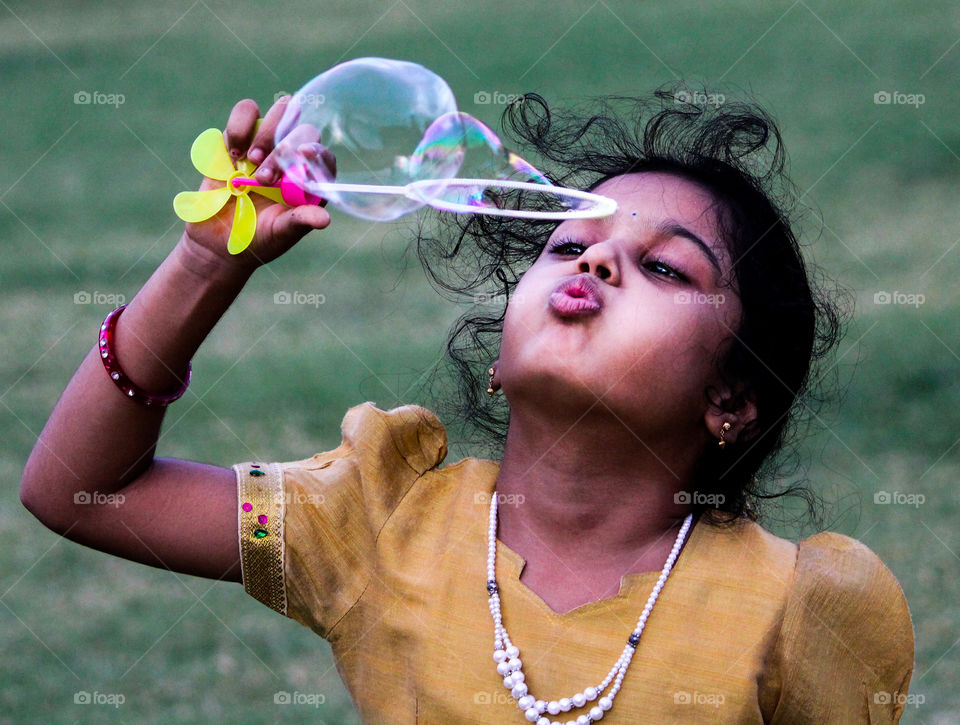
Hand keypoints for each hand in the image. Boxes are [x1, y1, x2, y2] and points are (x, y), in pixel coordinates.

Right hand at [182, 97, 335, 270]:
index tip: (303, 155)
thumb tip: (324, 220)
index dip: (317, 151)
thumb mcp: (279, 234)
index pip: (324, 156)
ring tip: (251, 162)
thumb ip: (299, 222)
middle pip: (304, 129)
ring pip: (281, 111)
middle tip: (265, 179)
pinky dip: (241, 125)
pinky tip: (234, 153)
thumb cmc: (257, 239)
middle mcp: (294, 158)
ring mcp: (268, 143)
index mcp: (311, 181)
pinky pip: (247, 111)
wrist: (219, 240)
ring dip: (266, 133)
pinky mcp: (241, 136)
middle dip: (285, 149)